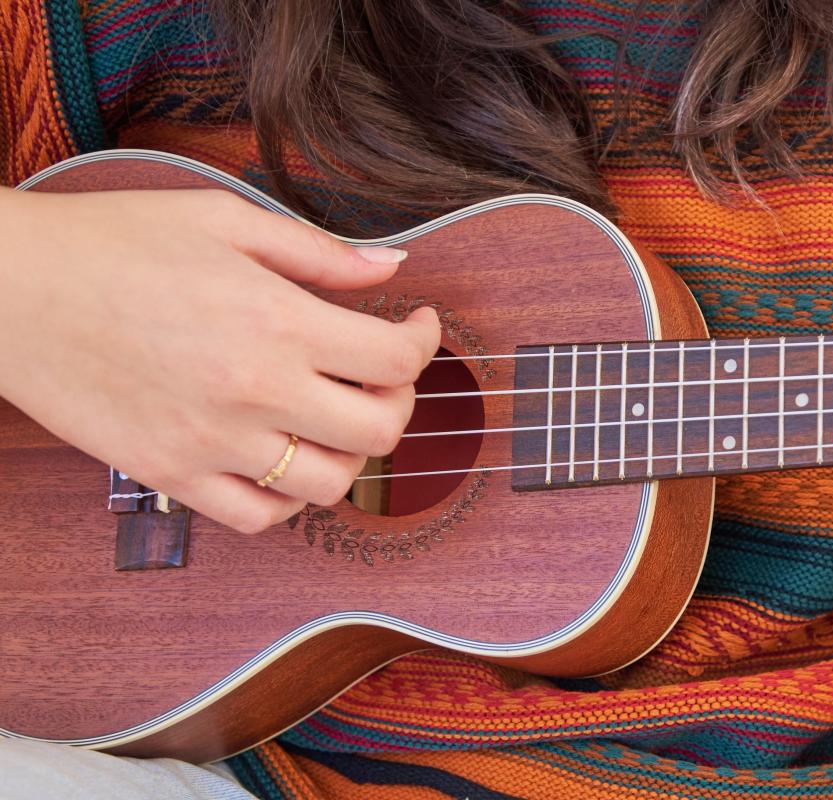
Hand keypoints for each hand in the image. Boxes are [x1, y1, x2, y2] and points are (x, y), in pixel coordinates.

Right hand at [0, 188, 440, 532]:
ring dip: (351, 453)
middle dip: (400, 400)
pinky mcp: (174, 476)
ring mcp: (215, 443)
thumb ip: (319, 251)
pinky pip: (261, 517)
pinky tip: (283, 458)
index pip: (396, 359)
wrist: (8, 290)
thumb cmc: (111, 243)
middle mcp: (257, 390)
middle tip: (380, 374)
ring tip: (332, 417)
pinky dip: (289, 498)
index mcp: (278, 319)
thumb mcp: (223, 219)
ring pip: (331, 485)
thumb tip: (392, 265)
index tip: (416, 324)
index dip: (425, 340)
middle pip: (380, 430)